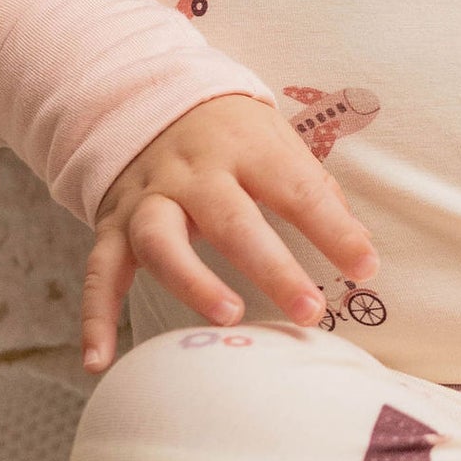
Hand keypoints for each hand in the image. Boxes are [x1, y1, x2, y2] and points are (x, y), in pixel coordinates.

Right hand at [81, 95, 378, 371]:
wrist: (149, 99)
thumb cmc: (233, 136)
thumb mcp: (277, 142)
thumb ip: (315, 193)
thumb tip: (361, 253)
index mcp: (246, 146)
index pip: (295, 188)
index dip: (333, 228)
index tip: (365, 268)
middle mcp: (193, 170)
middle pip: (231, 219)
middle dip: (271, 267)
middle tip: (309, 311)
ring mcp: (148, 197)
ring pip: (161, 238)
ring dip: (192, 280)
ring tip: (229, 316)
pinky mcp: (111, 224)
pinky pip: (98, 271)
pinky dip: (95, 317)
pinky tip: (101, 361)